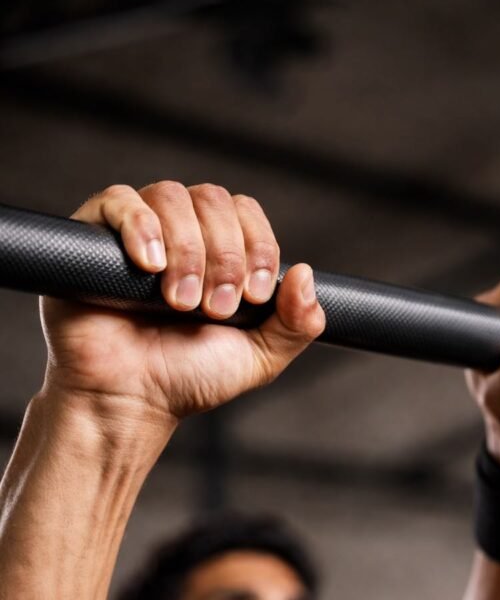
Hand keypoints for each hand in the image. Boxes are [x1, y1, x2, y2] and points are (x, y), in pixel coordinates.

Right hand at [40, 182, 324, 424]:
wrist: (130, 401)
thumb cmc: (187, 379)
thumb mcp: (259, 358)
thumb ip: (295, 324)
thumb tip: (307, 274)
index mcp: (220, 252)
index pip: (247, 213)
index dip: (257, 246)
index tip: (253, 295)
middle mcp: (181, 233)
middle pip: (213, 200)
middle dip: (224, 256)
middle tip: (215, 308)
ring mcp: (137, 232)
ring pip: (172, 197)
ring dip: (187, 250)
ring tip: (179, 303)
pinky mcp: (93, 236)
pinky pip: (119, 199)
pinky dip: (140, 226)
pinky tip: (149, 265)